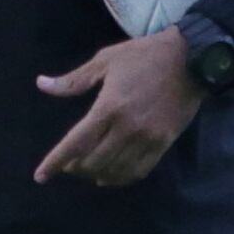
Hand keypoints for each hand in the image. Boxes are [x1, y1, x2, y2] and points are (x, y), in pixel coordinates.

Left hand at [33, 30, 205, 187]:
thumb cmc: (145, 56)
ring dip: (95, 174)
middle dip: (75, 168)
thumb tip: (41, 85)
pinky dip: (120, 178)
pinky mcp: (163, 143)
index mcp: (108, 107)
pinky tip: (110, 176)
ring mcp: (147, 139)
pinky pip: (138, 171)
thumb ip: (73, 80)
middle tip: (68, 164)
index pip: (76, 143)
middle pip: (93, 162)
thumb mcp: (105, 60)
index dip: (55, 162)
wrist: (192, 59)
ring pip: (114, 170)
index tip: (40, 176)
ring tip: (87, 170)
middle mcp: (126, 128)